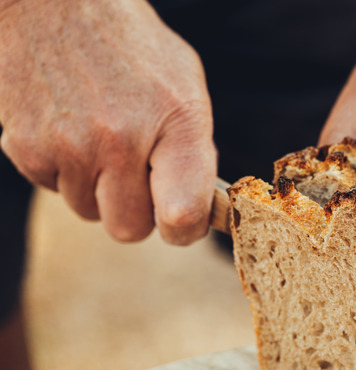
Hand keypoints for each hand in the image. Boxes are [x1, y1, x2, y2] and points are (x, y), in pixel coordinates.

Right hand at [0, 0, 215, 244]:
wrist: (55, 6)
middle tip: (137, 175)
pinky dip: (64, 170)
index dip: (184, 229)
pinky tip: (71, 129)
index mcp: (175, 123)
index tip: (181, 221)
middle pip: (129, 228)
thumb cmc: (133, 50)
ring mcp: (69, 147)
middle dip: (136, 210)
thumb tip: (198, 209)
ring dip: (98, 188)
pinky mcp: (26, 149)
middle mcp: (120, 140)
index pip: (182, 215)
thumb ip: (194, 152)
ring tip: (101, 137)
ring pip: (89, 211)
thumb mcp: (186, 89)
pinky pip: (54, 189)